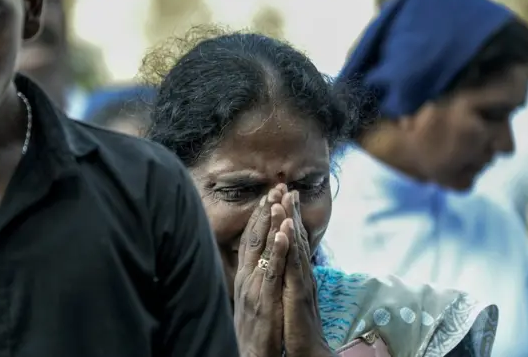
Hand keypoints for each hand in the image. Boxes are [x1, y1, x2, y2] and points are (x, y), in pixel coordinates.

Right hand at [234, 188, 288, 356]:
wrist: (250, 353)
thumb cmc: (255, 327)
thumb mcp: (252, 296)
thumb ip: (255, 275)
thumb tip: (260, 258)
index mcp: (245, 275)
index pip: (251, 239)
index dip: (259, 216)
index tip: (269, 195)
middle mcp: (246, 276)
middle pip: (255, 237)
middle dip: (266, 210)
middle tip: (276, 186)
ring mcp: (254, 287)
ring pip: (262, 249)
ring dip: (270, 222)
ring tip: (278, 199)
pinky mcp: (264, 299)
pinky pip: (272, 272)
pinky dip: (277, 251)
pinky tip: (282, 233)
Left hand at [281, 191, 334, 356]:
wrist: (309, 351)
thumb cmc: (297, 326)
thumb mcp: (291, 297)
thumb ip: (290, 278)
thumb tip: (287, 263)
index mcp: (298, 274)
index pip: (293, 241)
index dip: (288, 218)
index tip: (283, 196)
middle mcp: (302, 275)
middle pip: (296, 238)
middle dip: (290, 212)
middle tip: (286, 187)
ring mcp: (302, 283)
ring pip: (296, 248)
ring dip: (290, 223)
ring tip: (284, 200)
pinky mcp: (299, 295)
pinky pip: (293, 267)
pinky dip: (290, 247)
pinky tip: (287, 231)